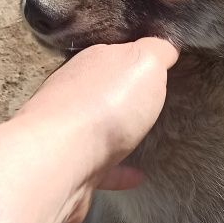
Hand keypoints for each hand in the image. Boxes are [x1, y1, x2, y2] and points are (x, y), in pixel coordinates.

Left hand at [0, 39, 177, 222]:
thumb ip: (156, 51)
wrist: (59, 160)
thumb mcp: (144, 63)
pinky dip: (118, 171)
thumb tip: (164, 45)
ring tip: (141, 137)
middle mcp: (73, 93)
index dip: (136, 56)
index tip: (155, 64)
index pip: (115, 53)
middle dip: (120, 92)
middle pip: (100, 88)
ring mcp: (66, 131)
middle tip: (147, 100)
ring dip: (114, 130)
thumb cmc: (106, 105)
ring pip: (94, 127)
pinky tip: (137, 176)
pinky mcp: (68, 167)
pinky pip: (99, 167)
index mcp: (91, 63)